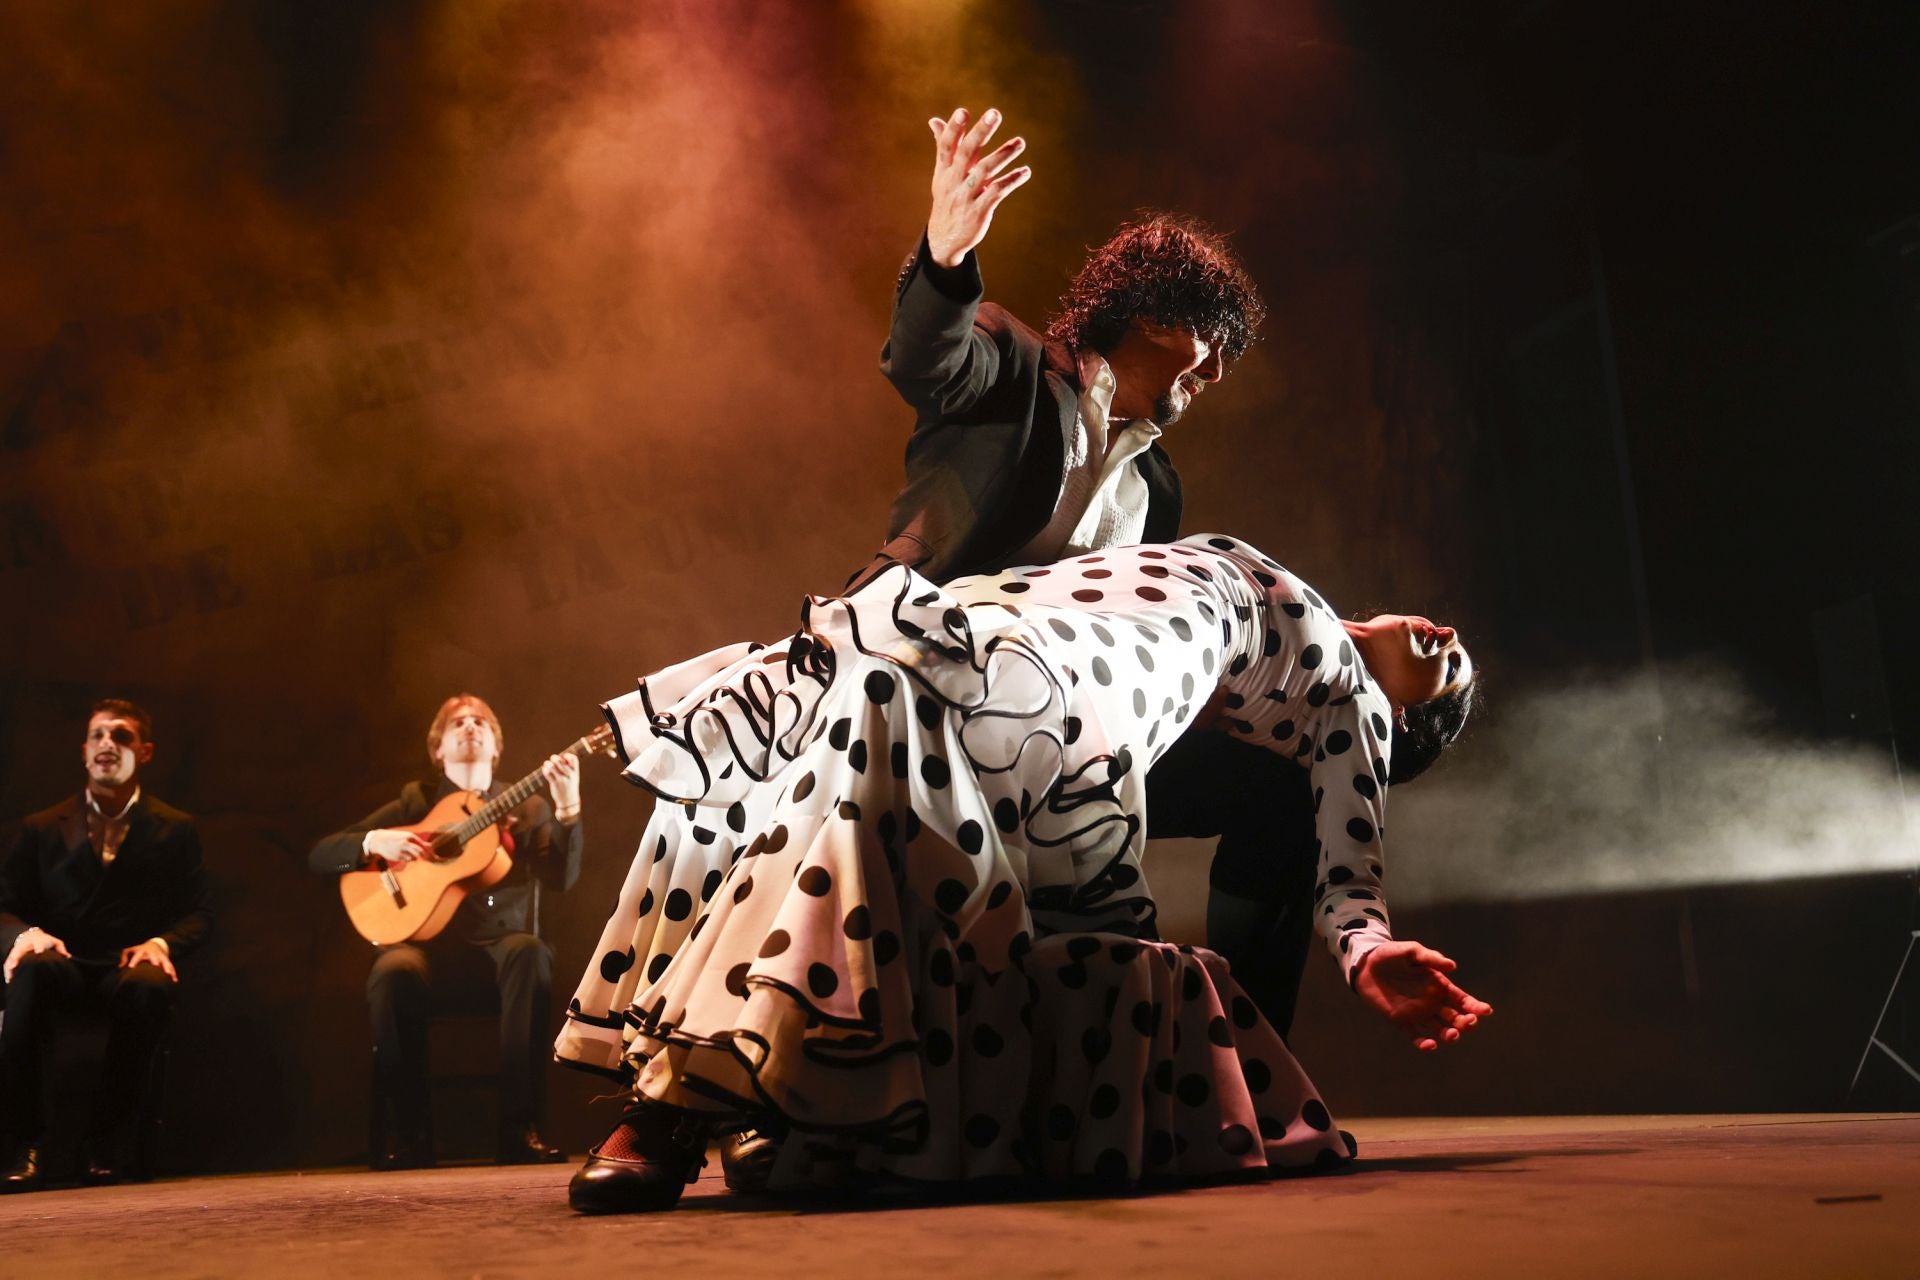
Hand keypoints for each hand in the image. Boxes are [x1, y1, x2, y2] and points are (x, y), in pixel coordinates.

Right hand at [4, 926, 69, 982]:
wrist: (30, 935)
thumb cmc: (46, 941)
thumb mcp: (55, 942)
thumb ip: (61, 949)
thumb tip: (68, 957)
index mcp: (38, 941)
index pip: (39, 944)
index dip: (39, 947)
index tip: (39, 952)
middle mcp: (26, 945)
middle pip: (20, 950)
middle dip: (17, 956)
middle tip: (15, 965)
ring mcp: (18, 950)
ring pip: (12, 957)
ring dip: (10, 965)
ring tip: (10, 976)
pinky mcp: (12, 955)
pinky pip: (8, 962)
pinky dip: (7, 971)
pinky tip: (9, 979)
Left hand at [119, 939, 177, 982]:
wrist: (156, 944)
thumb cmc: (140, 950)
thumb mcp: (131, 950)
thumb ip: (124, 957)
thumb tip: (120, 966)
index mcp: (143, 951)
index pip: (138, 955)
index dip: (134, 960)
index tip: (131, 966)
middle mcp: (153, 953)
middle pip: (154, 956)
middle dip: (155, 960)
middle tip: (155, 965)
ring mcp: (161, 956)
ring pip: (165, 961)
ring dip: (167, 967)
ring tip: (169, 974)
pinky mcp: (167, 960)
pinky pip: (171, 966)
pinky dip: (173, 973)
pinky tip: (174, 980)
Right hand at [363, 828, 434, 865]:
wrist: (378, 840)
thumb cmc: (394, 837)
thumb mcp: (405, 836)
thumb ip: (417, 841)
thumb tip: (430, 846)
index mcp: (409, 836)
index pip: (423, 845)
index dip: (430, 851)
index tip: (436, 856)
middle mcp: (406, 843)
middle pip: (420, 852)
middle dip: (425, 856)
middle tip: (429, 859)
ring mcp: (401, 850)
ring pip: (413, 857)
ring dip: (414, 857)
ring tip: (408, 853)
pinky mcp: (397, 857)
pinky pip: (406, 860)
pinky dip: (407, 858)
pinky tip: (400, 854)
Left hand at [541, 752, 581, 813]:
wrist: (569, 802)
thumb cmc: (570, 787)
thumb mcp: (573, 777)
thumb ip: (568, 768)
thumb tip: (558, 758)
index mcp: (575, 772)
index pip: (574, 759)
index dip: (568, 755)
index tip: (564, 757)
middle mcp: (569, 775)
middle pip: (560, 761)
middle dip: (554, 758)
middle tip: (552, 759)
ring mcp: (562, 780)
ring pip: (552, 767)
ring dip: (548, 763)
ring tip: (547, 764)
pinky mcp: (555, 784)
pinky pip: (547, 774)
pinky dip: (544, 770)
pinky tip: (544, 770)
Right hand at [926, 107, 1031, 267]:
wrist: (944, 239)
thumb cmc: (947, 199)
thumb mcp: (942, 174)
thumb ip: (944, 147)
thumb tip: (934, 120)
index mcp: (944, 170)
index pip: (947, 145)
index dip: (954, 128)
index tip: (963, 111)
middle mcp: (953, 181)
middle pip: (966, 153)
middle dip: (980, 133)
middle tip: (995, 113)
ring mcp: (965, 197)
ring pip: (984, 172)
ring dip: (1003, 155)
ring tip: (1020, 142)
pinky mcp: (978, 212)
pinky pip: (996, 193)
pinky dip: (1011, 181)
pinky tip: (1025, 172)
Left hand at [1354, 940, 1492, 1051]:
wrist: (1365, 965)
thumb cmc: (1391, 955)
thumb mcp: (1411, 951)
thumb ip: (1430, 958)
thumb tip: (1452, 966)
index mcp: (1439, 985)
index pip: (1462, 1000)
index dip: (1475, 1006)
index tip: (1485, 1011)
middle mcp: (1432, 1002)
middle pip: (1456, 1018)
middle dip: (1466, 1023)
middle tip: (1469, 1022)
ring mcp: (1418, 1013)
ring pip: (1440, 1030)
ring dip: (1449, 1035)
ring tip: (1452, 1034)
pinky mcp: (1401, 1021)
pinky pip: (1415, 1036)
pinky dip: (1424, 1043)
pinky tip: (1430, 1044)